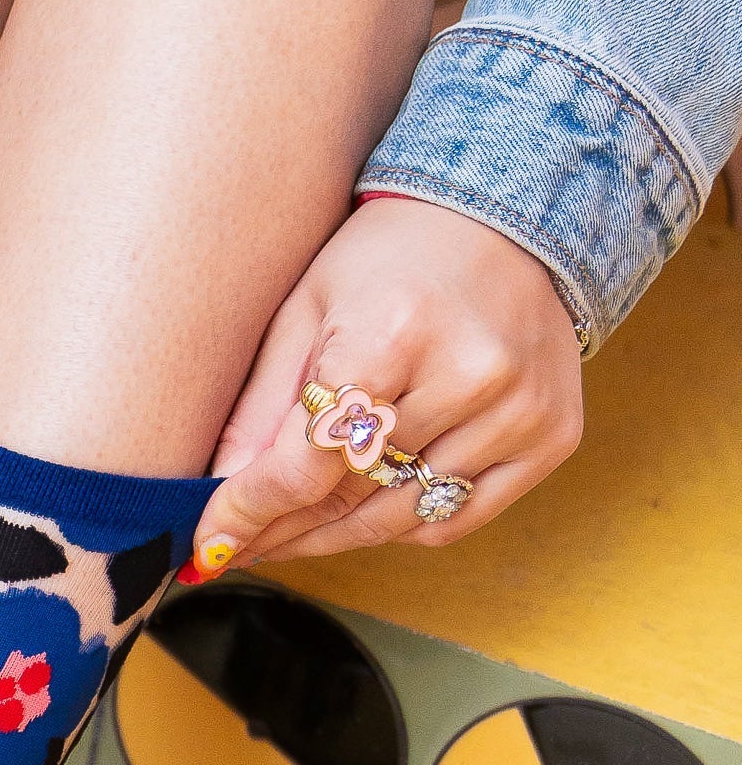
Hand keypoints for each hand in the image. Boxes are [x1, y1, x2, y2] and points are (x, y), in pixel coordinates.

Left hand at [184, 197, 582, 578]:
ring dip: (333, 536)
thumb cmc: (387, 260)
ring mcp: (520, 412)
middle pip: (350, 496)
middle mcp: (469, 376)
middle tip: (237, 546)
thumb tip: (216, 496)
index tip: (210, 545)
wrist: (506, 218)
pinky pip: (454, 519)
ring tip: (289, 535)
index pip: (309, 461)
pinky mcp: (553, 437)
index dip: (251, 511)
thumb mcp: (306, 311)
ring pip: (399, 519)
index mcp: (394, 333)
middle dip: (282, 529)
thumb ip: (261, 409)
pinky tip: (363, 512)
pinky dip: (400, 526)